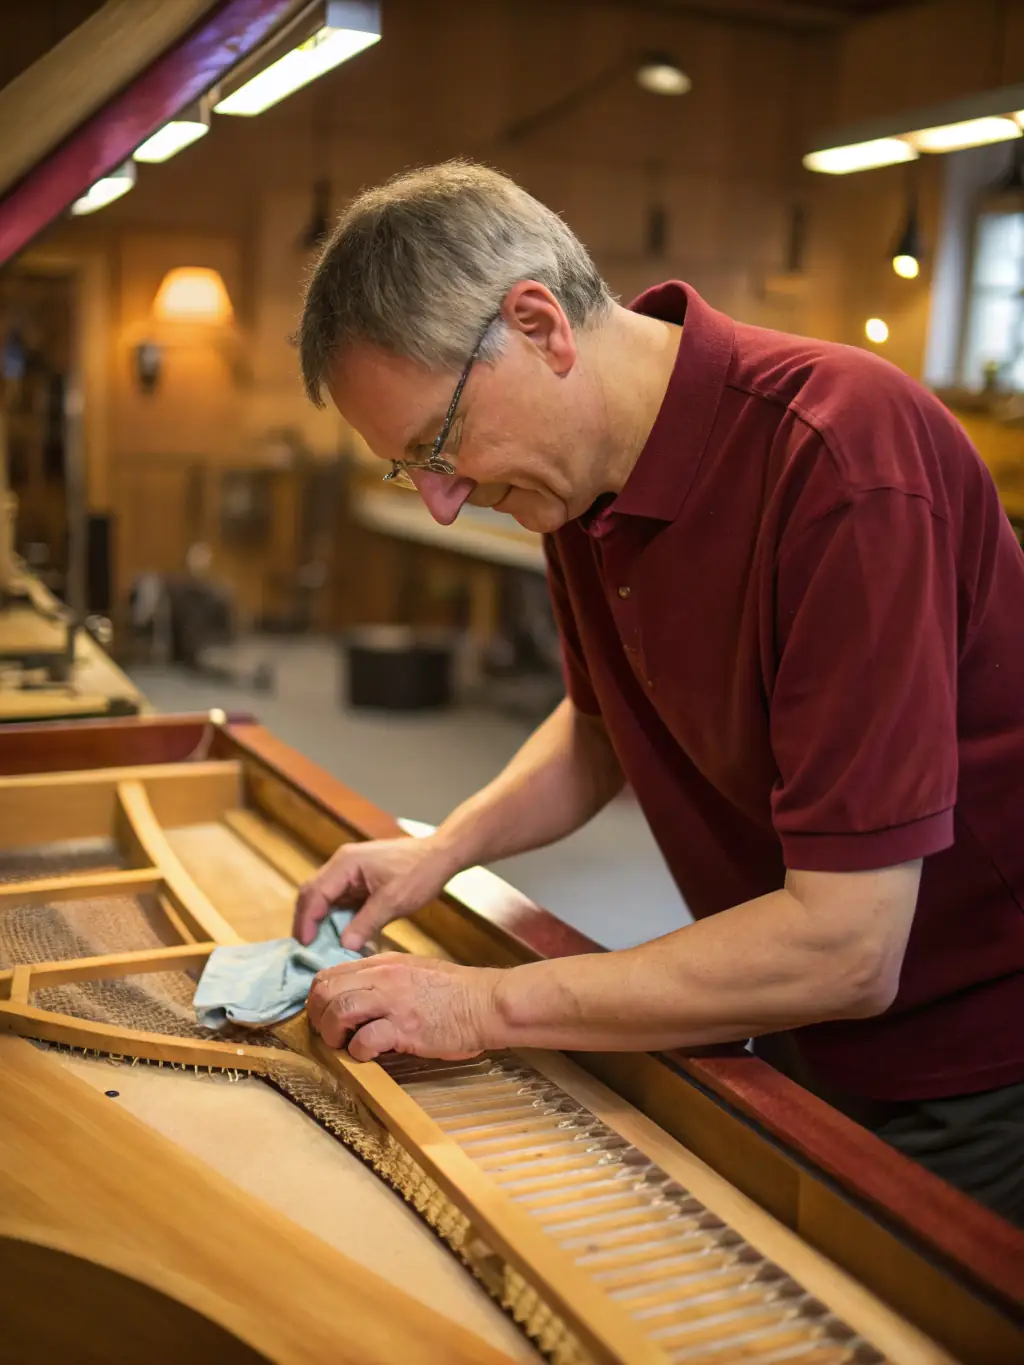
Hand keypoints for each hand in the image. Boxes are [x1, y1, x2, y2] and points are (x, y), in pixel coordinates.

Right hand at [293, 836, 458, 950]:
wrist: (442, 855)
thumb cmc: (419, 873)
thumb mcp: (393, 901)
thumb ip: (366, 923)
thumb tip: (343, 946)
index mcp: (346, 864)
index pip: (314, 893)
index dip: (306, 921)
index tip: (305, 946)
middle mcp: (342, 865)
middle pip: (313, 894)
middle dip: (307, 921)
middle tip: (306, 950)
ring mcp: (350, 872)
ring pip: (325, 898)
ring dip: (321, 921)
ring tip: (319, 947)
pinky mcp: (360, 881)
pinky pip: (340, 900)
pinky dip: (337, 918)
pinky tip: (339, 937)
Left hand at [306, 953, 504, 1060]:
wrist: (486, 1003)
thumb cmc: (455, 992)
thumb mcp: (413, 971)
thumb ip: (383, 978)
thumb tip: (355, 994)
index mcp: (383, 963)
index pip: (330, 974)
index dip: (317, 999)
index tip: (322, 1016)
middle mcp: (384, 977)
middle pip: (326, 990)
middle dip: (317, 1016)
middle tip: (328, 1034)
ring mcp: (394, 1001)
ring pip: (339, 1010)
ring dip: (333, 1033)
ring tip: (344, 1045)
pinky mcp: (406, 1028)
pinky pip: (365, 1039)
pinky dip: (359, 1051)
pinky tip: (368, 1054)